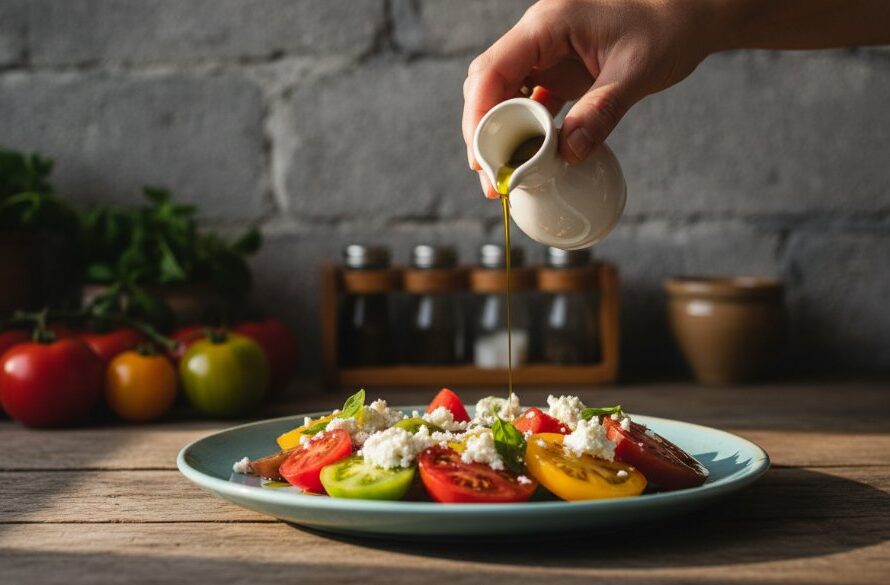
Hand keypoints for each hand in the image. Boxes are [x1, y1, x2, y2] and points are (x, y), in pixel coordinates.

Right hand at [462, 0, 714, 197]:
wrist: (688, 13)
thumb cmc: (667, 27)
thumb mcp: (635, 72)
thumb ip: (600, 112)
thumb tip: (567, 156)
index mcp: (547, 25)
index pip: (493, 71)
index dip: (478, 115)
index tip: (480, 157)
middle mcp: (538, 37)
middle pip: (488, 85)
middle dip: (483, 131)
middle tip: (491, 177)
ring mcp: (546, 53)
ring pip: (504, 94)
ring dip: (501, 133)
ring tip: (507, 173)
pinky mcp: (558, 69)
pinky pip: (529, 100)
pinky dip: (525, 129)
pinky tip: (532, 157)